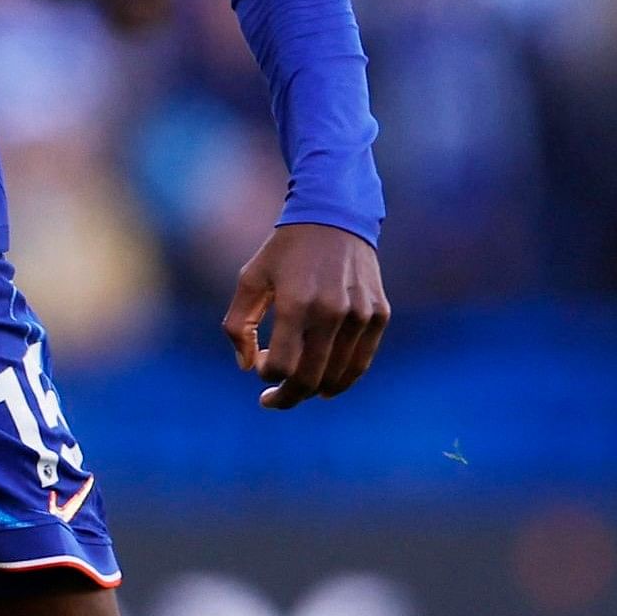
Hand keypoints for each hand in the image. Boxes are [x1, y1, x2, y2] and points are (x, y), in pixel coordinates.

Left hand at [223, 223, 389, 410]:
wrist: (335, 216)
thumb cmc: (284, 251)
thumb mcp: (251, 278)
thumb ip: (237, 324)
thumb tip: (246, 368)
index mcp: (296, 302)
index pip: (281, 365)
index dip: (266, 375)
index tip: (260, 367)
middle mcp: (332, 311)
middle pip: (310, 379)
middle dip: (287, 396)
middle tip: (272, 399)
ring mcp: (360, 314)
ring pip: (337, 376)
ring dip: (313, 391)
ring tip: (297, 388)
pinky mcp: (379, 314)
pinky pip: (360, 362)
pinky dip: (342, 380)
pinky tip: (325, 386)